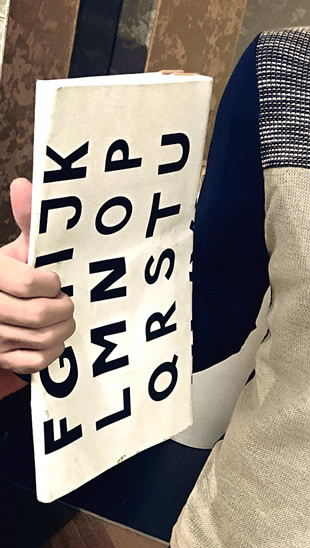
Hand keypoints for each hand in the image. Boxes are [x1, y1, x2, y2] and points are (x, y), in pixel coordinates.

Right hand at [0, 178, 75, 374]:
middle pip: (41, 315)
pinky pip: (37, 362)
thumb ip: (25, 221)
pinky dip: (51, 351)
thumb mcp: (15, 250)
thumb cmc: (7, 276)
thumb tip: (25, 185)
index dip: (51, 284)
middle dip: (63, 309)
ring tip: (61, 318)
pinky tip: (50, 339)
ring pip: (43, 339)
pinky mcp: (0, 359)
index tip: (53, 281)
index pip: (31, 284)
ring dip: (62, 330)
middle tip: (64, 302)